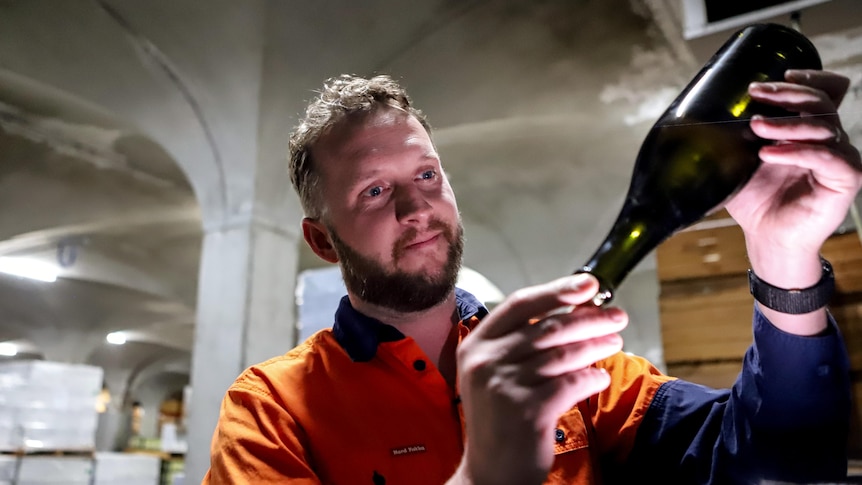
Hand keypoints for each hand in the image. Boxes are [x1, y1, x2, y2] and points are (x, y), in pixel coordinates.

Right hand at [451, 274, 625, 484]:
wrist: (489, 472)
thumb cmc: (499, 419)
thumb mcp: (496, 373)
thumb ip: (523, 343)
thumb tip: (574, 309)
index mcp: (476, 346)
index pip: (520, 305)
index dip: (556, 290)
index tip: (588, 283)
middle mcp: (485, 362)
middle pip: (547, 327)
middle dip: (588, 318)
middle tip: (616, 315)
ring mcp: (504, 386)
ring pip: (563, 354)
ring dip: (595, 345)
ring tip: (615, 341)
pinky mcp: (526, 411)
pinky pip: (570, 385)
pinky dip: (590, 379)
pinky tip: (599, 379)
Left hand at [726, 69, 861, 257]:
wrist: (764, 236)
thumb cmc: (755, 199)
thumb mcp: (739, 159)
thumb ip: (734, 135)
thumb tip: (703, 109)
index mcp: (809, 130)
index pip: (825, 91)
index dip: (810, 78)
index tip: (780, 75)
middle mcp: (829, 140)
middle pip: (821, 101)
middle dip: (787, 93)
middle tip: (757, 93)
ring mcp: (840, 158)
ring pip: (822, 126)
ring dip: (787, 123)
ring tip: (756, 127)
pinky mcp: (845, 179)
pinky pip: (827, 156)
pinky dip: (796, 151)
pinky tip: (769, 153)